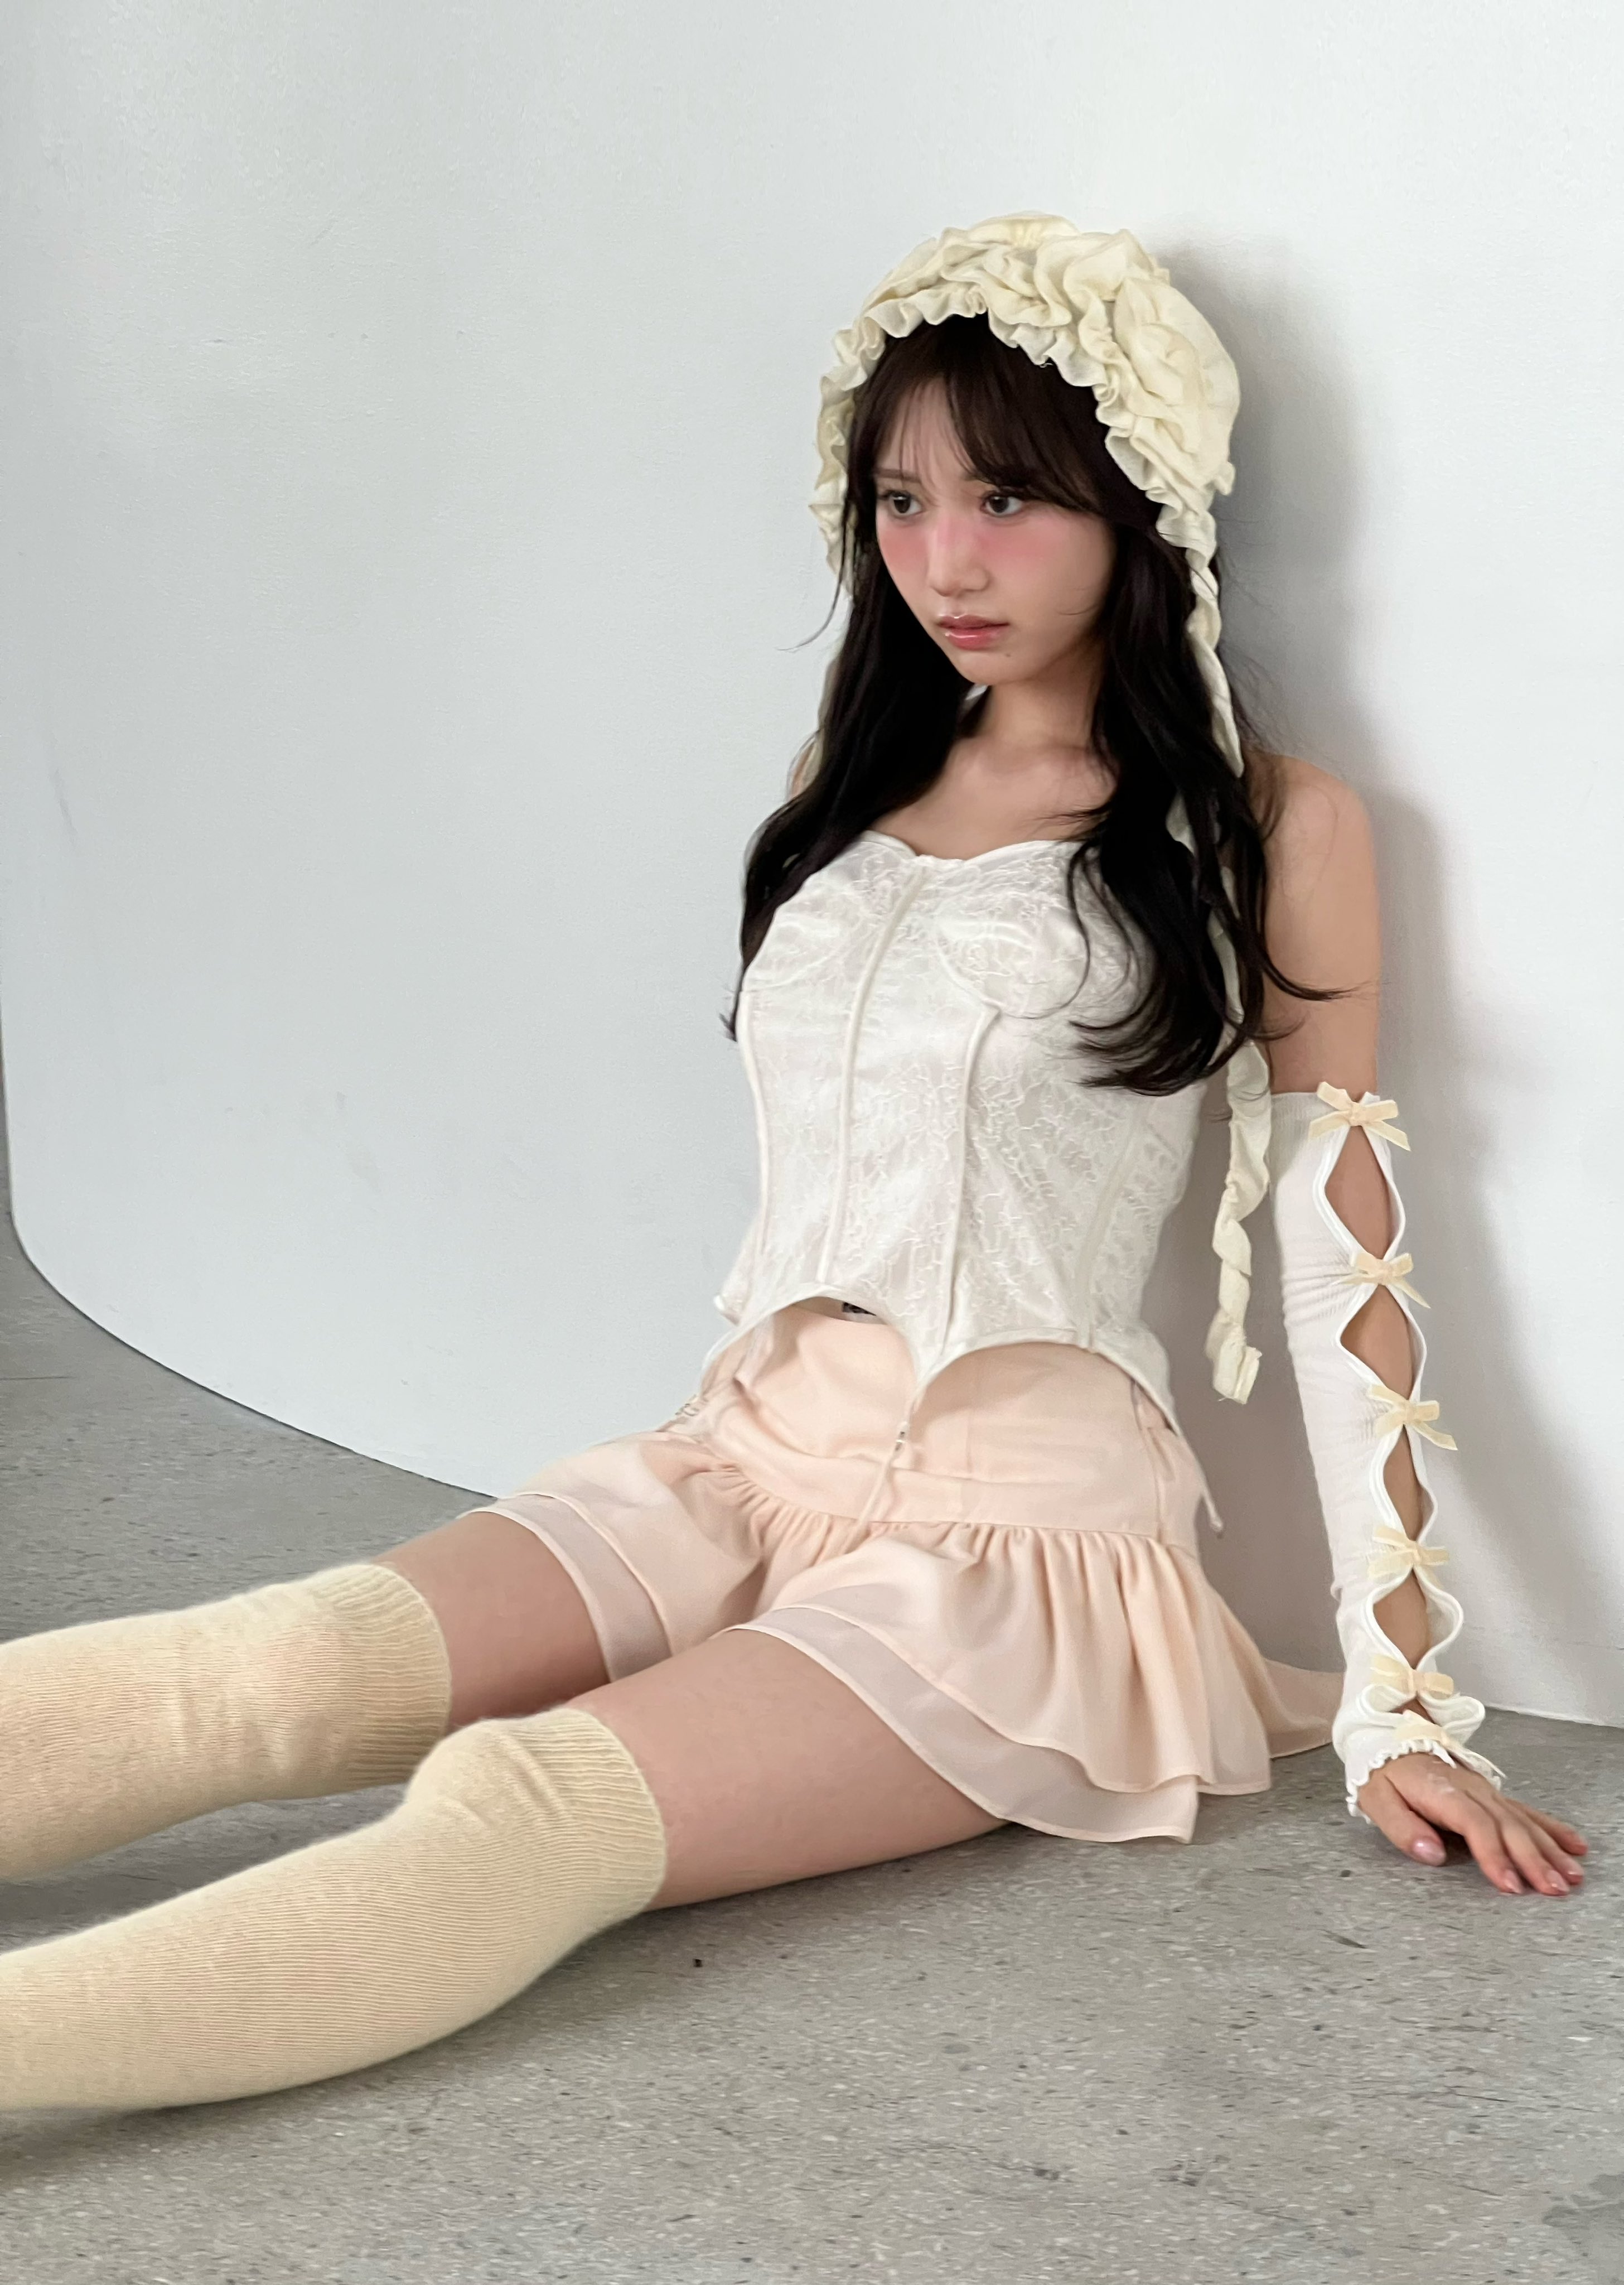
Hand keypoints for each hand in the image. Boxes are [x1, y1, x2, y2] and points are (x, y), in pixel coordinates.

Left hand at [1357, 1750, 1588, 1894]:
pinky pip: (1527, 1811)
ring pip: (1524, 1821)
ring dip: (1549, 1849)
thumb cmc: (1383, 1772)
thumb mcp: (1377, 1799)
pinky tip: (1573, 1845)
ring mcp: (1485, 1791)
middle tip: (1553, 1889)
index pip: (1475, 1825)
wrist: (1388, 1738)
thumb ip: (1403, 1828)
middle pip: (1508, 1825)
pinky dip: (1552, 1829)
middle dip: (1533, 1859)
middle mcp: (1471, 1790)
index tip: (1509, 1884)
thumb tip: (1430, 1854)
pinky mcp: (1491, 1795)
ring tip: (1570, 1875)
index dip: (1494, 1855)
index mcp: (1443, 1792)